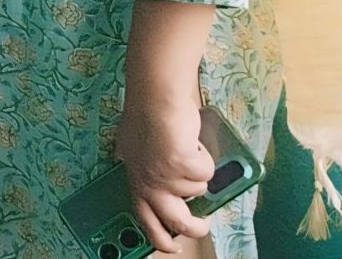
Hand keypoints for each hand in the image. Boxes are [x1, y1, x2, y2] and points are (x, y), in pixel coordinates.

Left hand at [115, 95, 214, 252]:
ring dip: (198, 169)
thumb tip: (148, 175)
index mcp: (136, 181)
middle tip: (203, 223)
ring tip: (186, 148)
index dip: (160, 238)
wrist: (155, 98)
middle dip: (195, 227)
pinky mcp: (183, 166)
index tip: (171, 248)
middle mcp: (150, 184)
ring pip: (199, 188)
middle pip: (178, 222)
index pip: (145, 220)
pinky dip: (205, 156)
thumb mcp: (134, 147)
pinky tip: (190, 141)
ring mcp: (167, 177)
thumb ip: (142, 165)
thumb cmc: (146, 116)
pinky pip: (207, 171)